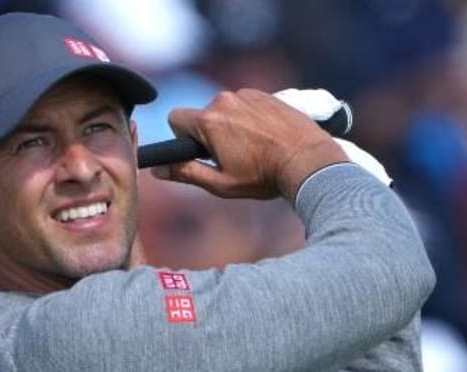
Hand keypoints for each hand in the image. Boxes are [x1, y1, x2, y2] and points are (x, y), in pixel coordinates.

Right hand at [154, 89, 347, 200]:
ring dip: (232, 126)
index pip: (175, 119)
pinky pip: (246, 104)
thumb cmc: (264, 176)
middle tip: (233, 157)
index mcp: (209, 120)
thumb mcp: (221, 183)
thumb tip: (158, 170)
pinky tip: (267, 138)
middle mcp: (224, 100)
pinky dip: (250, 119)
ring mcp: (246, 94)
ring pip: (225, 110)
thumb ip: (186, 173)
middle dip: (210, 134)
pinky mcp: (265, 94)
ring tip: (254, 149)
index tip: (200, 152)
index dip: (183, 138)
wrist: (308, 160)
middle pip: (202, 115)